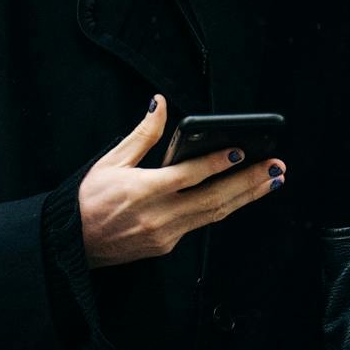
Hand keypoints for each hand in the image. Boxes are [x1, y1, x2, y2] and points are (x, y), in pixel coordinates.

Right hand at [77, 95, 285, 268]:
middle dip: (249, 182)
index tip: (240, 152)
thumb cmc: (89, 199)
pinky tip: (242, 195)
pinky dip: (223, 208)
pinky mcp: (166, 245)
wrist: (72, 243)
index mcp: (142, 191)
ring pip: (214, 214)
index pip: (187, 176)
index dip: (215, 164)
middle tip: (276, 167)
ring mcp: (165, 235)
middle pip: (213, 199)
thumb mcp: (111, 161)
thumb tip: (161, 104)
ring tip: (272, 181)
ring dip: (246, 197)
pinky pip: (200, 223)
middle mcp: (158, 216)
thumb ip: (142, 134)